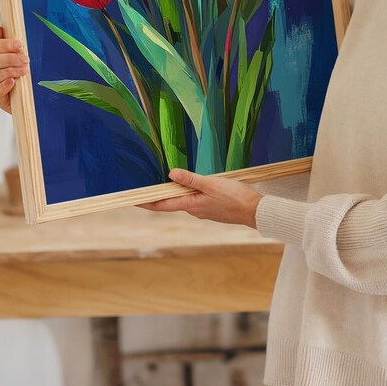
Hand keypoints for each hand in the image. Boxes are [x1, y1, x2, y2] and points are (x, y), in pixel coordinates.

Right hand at [0, 22, 28, 114]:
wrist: (33, 95)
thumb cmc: (25, 69)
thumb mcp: (19, 53)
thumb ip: (5, 38)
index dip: (4, 45)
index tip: (20, 45)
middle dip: (10, 58)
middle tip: (26, 59)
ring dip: (11, 70)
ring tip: (25, 70)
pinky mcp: (0, 98)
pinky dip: (4, 85)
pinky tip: (13, 82)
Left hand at [139, 168, 262, 228]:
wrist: (254, 211)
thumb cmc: (235, 197)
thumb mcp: (211, 184)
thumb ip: (191, 179)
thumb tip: (171, 174)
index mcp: (191, 205)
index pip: (162, 205)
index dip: (146, 202)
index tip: (132, 201)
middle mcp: (194, 210)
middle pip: (171, 202)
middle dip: (158, 196)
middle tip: (144, 188)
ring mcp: (203, 210)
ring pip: (183, 200)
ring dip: (174, 193)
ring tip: (165, 183)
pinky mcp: (211, 208)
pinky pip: (194, 200)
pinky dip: (188, 193)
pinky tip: (191, 186)